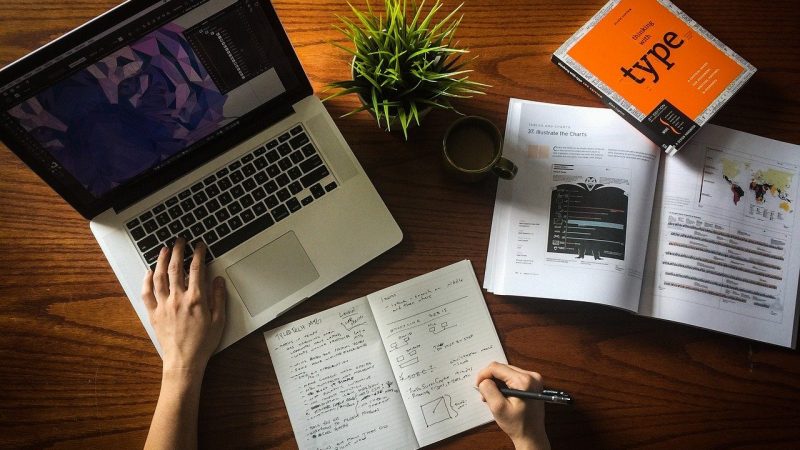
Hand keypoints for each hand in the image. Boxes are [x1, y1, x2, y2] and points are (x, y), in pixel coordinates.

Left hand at [141, 238, 226, 375]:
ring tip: (164, 249)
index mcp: (196, 299)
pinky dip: (147, 280)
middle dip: (178, 251)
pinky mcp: (154, 313)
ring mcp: (163, 305)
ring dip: (162, 260)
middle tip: (180, 240)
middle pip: (176, 268)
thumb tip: (218, 280)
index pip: (197, 269)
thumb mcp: (219, 320)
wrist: (184, 360)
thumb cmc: (203, 343)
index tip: (199, 245)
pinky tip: (149, 271)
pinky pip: (147, 293)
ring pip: (160, 277)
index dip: (198, 254)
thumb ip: (219, 298)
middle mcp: (178, 299)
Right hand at [476, 362, 550, 449]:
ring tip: (494, 397)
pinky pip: (512, 377)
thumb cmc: (517, 424)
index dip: (483, 374)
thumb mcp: (498, 408)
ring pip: (506, 372)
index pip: (497, 367)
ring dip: (497, 382)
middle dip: (490, 379)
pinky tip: (502, 395)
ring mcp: (533, 378)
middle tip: (485, 395)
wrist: (531, 435)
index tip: (478, 385)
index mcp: (524, 380)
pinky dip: (504, 384)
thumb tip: (483, 379)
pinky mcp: (532, 382)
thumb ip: (488, 390)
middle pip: (502, 368)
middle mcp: (531, 376)